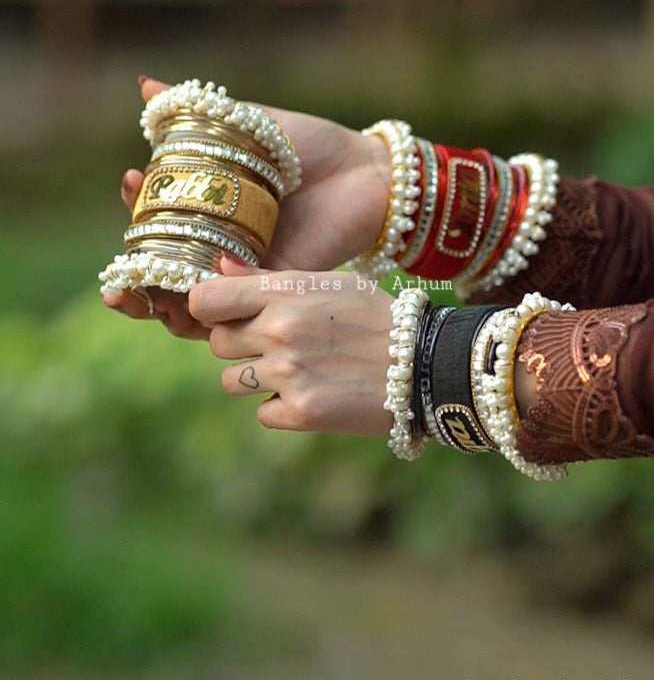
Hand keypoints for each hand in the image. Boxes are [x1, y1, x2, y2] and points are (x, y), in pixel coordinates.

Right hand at [104, 76, 390, 336]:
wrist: (368, 172)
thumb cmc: (312, 146)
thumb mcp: (253, 125)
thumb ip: (201, 116)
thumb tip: (145, 86)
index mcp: (210, 210)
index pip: (157, 224)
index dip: (135, 211)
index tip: (131, 181)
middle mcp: (223, 245)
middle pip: (168, 276)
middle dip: (136, 282)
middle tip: (119, 279)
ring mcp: (249, 270)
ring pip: (197, 304)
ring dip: (165, 307)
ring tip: (146, 296)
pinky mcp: (277, 287)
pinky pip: (239, 305)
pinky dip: (214, 304)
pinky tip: (198, 287)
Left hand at [188, 255, 393, 435]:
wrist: (424, 364)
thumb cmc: (375, 317)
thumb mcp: (328, 283)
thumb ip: (268, 279)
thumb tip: (219, 267)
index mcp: (284, 292)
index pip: (204, 300)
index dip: (211, 309)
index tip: (227, 315)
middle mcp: (279, 331)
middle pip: (217, 344)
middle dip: (241, 346)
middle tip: (278, 346)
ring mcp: (289, 373)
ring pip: (232, 382)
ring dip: (257, 380)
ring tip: (298, 371)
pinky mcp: (302, 412)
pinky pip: (263, 412)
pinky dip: (283, 408)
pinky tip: (315, 393)